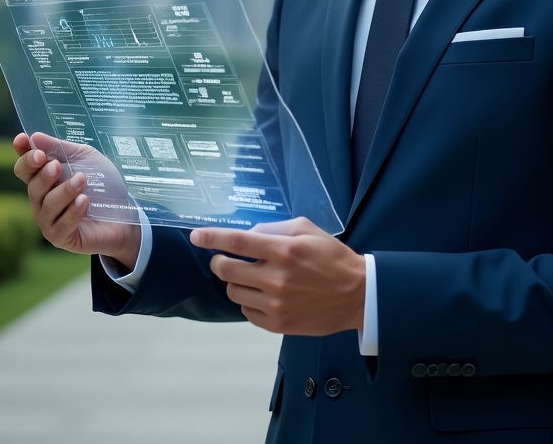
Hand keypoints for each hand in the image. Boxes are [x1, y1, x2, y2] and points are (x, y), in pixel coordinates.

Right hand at [13, 132, 140, 269]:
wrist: (127, 212)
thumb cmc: (103, 184)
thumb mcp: (85, 158)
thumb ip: (61, 148)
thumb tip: (34, 136)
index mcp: (44, 180)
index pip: (25, 168)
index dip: (22, 155)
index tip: (23, 140)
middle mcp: (42, 201)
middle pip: (32, 187)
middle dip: (42, 175)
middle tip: (56, 165)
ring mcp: (50, 221)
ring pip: (46, 207)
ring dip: (63, 192)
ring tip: (81, 180)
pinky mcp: (62, 238)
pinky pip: (60, 226)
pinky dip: (72, 212)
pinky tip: (84, 201)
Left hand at [190, 217, 365, 335]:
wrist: (356, 295)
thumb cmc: (331, 257)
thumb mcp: (307, 230)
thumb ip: (275, 228)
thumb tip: (248, 235)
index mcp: (284, 250)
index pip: (238, 241)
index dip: (212, 237)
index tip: (196, 235)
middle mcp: (276, 277)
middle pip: (227, 269)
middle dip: (220, 261)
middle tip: (226, 259)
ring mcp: (275, 304)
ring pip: (233, 291)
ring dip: (236, 281)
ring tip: (253, 277)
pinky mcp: (277, 324)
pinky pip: (246, 311)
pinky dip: (249, 301)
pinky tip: (264, 294)